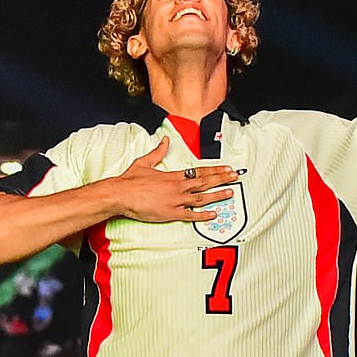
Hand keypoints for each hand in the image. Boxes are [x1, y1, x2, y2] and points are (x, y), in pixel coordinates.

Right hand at [114, 137, 239, 222]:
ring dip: (217, 195)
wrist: (120, 195)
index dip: (215, 170)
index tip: (227, 168)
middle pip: (205, 182)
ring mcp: (176, 201)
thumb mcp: (144, 162)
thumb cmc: (130, 181)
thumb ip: (158, 152)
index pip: (199, 171)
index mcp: (173, 175)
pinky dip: (203, 215)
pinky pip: (191, 215)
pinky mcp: (171, 213)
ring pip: (202, 198)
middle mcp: (178, 187)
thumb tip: (165, 141)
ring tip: (231, 193)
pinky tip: (214, 214)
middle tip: (236, 177)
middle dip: (222, 179)